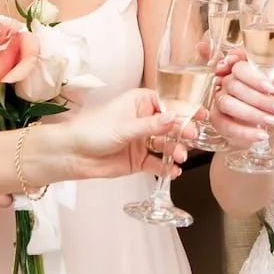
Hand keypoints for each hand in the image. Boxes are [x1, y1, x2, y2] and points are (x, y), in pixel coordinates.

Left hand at [33, 91, 192, 181]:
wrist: (71, 155)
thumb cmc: (92, 131)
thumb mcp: (124, 126)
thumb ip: (151, 125)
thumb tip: (174, 117)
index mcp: (140, 102)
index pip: (169, 104)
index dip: (185, 110)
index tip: (201, 115)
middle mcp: (144, 120)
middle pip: (171, 125)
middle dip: (183, 131)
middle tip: (191, 138)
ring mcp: (142, 140)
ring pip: (167, 144)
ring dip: (176, 150)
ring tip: (180, 157)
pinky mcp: (138, 160)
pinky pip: (157, 162)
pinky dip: (166, 167)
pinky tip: (173, 170)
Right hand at [210, 48, 273, 148]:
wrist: (260, 130)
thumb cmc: (268, 108)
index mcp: (241, 73)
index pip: (240, 68)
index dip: (255, 78)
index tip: (272, 89)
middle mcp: (226, 84)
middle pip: (235, 86)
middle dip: (260, 99)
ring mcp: (219, 101)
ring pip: (228, 104)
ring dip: (252, 114)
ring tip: (273, 121)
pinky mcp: (216, 120)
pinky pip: (226, 125)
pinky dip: (245, 132)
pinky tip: (261, 135)